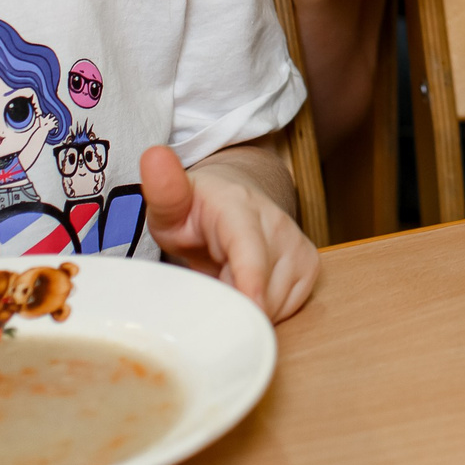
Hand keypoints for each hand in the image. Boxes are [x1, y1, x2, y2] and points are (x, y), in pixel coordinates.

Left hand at [140, 147, 317, 320]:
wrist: (231, 198)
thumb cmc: (195, 209)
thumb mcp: (169, 203)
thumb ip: (163, 188)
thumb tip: (154, 153)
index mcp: (239, 206)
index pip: (249, 247)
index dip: (251, 278)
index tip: (251, 306)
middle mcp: (277, 223)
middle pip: (261, 286)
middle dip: (231, 305)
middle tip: (204, 291)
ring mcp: (298, 244)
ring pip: (276, 303)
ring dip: (246, 308)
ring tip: (223, 284)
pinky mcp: (310, 265)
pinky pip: (289, 307)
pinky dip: (265, 310)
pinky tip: (244, 289)